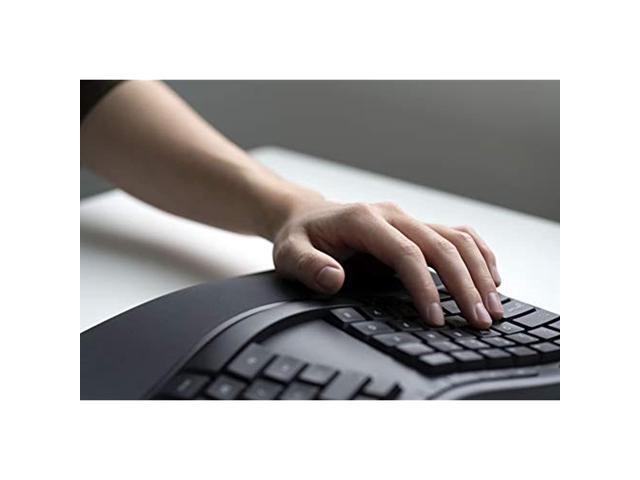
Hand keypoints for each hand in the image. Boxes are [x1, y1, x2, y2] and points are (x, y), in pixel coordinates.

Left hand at [271, 200, 502, 328]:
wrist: (306, 216)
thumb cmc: (299, 237)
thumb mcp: (289, 253)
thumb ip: (308, 266)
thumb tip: (334, 279)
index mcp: (363, 220)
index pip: (406, 253)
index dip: (425, 286)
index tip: (436, 318)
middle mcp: (392, 215)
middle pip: (441, 245)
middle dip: (464, 284)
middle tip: (478, 320)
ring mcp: (407, 219)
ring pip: (456, 238)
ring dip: (479, 271)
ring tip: (492, 307)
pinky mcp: (416, 227)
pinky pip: (456, 234)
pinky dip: (478, 254)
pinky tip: (492, 277)